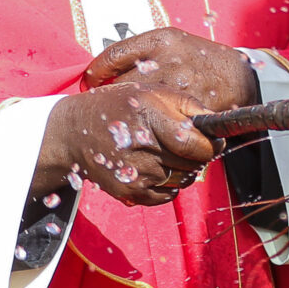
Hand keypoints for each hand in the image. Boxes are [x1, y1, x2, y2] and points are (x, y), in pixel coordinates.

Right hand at [38, 77, 222, 207]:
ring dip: (183, 170)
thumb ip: (187, 104)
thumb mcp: (150, 92)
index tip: (214, 141)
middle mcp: (142, 147)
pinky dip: (168, 185)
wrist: (72, 132)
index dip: (211, 145)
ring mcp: (136, 173)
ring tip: (166, 154)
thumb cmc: (117, 106)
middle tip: (186, 145)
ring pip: (183, 180)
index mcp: (149, 116)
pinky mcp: (130, 192)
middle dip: (198, 156)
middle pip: (193, 164)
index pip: (197, 144)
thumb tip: (216, 123)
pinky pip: (167, 195)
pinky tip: (154, 168)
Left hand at [82, 27, 259, 112]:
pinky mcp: (189, 105)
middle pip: (122, 84)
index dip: (95, 72)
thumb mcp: (171, 42)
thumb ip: (140, 53)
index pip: (113, 55)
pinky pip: (160, 120)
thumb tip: (105, 72)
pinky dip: (150, 127)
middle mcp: (167, 59)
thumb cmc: (199, 58)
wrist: (239, 76)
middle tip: (103, 107)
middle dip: (110, 98)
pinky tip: (145, 130)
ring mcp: (179, 83)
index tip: (90, 82)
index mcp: (159, 40)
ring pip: (138, 105)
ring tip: (121, 121)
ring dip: (127, 116)